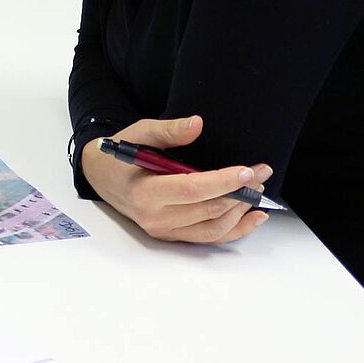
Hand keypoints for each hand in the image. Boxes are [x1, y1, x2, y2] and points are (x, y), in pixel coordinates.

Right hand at [80, 114, 273, 244]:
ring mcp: (164, 230)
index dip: (223, 182)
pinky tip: (254, 216)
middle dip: (240, 191)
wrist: (103, 177)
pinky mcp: (173, 236)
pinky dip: (237, 229)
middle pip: (208, 209)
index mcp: (144, 192)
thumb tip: (197, 125)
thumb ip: (168, 130)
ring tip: (257, 189)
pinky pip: (210, 237)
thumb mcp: (139, 133)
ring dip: (241, 209)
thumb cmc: (121, 155)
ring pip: (214, 227)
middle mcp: (154, 217)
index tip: (247, 170)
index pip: (191, 190)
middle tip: (260, 172)